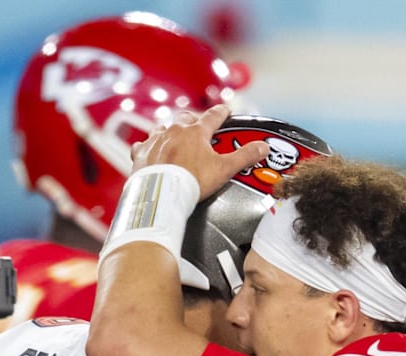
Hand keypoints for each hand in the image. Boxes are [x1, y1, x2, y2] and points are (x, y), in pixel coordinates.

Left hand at [131, 105, 268, 199]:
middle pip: (186, 118)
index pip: (213, 116)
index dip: (222, 112)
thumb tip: (262, 147)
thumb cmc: (191, 181)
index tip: (225, 111)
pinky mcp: (142, 153)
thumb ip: (244, 156)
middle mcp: (174, 131)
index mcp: (196, 132)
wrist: (161, 194)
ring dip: (171, 131)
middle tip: (200, 127)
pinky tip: (152, 151)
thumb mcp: (224, 169)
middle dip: (194, 120)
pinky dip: (150, 146)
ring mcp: (156, 140)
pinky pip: (144, 144)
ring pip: (164, 128)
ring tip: (176, 139)